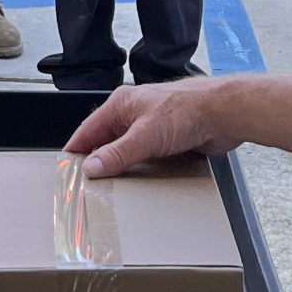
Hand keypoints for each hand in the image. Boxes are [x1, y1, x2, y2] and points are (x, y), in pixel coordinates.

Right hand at [62, 81, 229, 177]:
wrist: (223, 113)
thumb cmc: (186, 111)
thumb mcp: (144, 136)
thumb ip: (117, 153)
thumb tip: (92, 167)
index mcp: (121, 105)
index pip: (89, 129)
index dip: (77, 149)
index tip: (67, 169)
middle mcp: (134, 114)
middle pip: (107, 141)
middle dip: (99, 161)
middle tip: (88, 184)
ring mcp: (151, 126)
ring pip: (127, 150)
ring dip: (122, 166)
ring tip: (111, 187)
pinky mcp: (168, 139)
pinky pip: (146, 157)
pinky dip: (141, 169)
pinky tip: (138, 182)